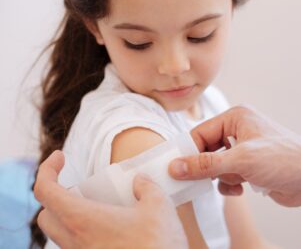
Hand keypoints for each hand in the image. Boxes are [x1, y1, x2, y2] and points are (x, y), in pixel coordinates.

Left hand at [35, 151, 187, 248]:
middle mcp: (75, 241)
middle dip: (55, 196)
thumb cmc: (159, 245)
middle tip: (80, 188)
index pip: (44, 191)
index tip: (60, 157)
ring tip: (97, 209)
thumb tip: (140, 181)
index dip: (46, 169)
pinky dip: (83, 233)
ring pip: (60, 235)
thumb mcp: (159, 206)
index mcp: (83, 220)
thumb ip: (146, 187)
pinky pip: (77, 247)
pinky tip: (110, 230)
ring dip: (69, 217)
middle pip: (46, 216)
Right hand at [169, 106, 300, 215]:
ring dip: (221, 177)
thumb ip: (206, 164)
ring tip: (235, 181)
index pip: (200, 132)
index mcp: (237, 117)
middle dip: (206, 167)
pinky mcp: (250, 166)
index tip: (176, 169)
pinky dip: (230, 184)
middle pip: (206, 149)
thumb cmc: (285, 159)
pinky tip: (242, 188)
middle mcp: (239, 130)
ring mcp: (245, 149)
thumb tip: (176, 166)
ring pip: (216, 165)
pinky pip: (227, 175)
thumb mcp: (241, 160)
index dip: (188, 152)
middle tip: (198, 181)